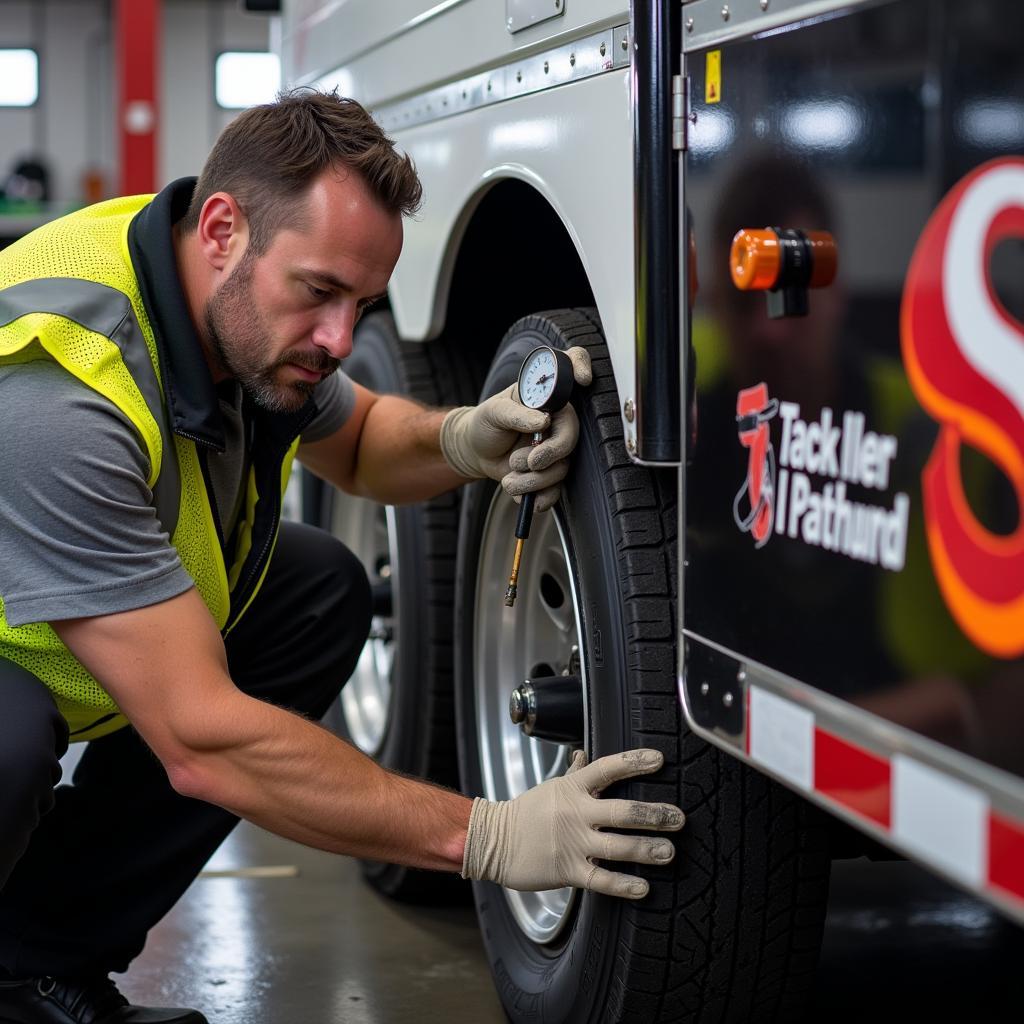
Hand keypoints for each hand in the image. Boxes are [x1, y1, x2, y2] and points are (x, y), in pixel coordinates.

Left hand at [440, 346, 591, 511]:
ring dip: (535, 480)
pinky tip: (524, 497)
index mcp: (544, 396)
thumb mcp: (494, 412)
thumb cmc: (485, 423)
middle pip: (571, 436)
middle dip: (551, 454)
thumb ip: (516, 414)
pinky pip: (556, 487)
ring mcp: (554, 445)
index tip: (583, 379)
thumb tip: (543, 421)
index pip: (571, 367)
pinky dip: (541, 497)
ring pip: (562, 467)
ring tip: (509, 480)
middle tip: (529, 462)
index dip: (582, 366)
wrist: (475, 451)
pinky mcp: (550, 469)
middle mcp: (556, 418)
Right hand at [461, 748, 683, 898]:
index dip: (634, 762)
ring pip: (618, 846)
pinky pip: (602, 880)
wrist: (494, 842)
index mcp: (572, 788)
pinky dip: (624, 885)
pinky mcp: (569, 870)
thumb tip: (584, 754)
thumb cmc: (526, 812)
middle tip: (679, 818)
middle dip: (654, 815)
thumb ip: (573, 773)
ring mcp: (574, 842)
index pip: (607, 769)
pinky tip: (644, 887)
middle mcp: (576, 813)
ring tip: (670, 852)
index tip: (659, 760)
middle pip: (622, 811)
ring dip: (648, 849)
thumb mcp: (551, 787)